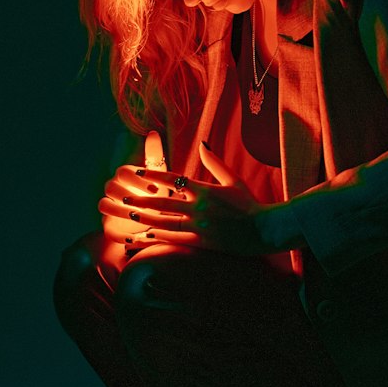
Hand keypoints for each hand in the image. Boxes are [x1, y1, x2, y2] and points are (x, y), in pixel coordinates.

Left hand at [99, 141, 270, 256]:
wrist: (264, 230)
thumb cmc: (249, 204)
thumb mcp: (234, 180)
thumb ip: (215, 162)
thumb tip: (202, 143)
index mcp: (206, 190)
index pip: (174, 179)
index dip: (153, 174)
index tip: (137, 171)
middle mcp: (199, 208)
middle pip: (164, 202)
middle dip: (142, 199)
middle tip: (123, 196)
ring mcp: (200, 227)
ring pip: (165, 222)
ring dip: (145, 219)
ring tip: (128, 215)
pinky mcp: (201, 243)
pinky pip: (175, 240)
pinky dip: (157, 238)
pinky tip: (143, 236)